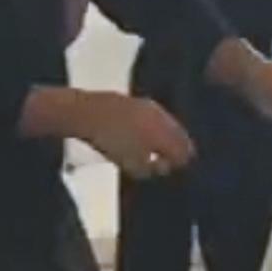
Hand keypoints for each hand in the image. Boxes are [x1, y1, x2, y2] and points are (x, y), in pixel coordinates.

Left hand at [80, 94, 195, 182]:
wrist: (86, 113)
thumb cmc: (111, 143)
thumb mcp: (133, 166)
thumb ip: (154, 168)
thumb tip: (165, 165)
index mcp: (166, 134)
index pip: (184, 150)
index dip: (183, 162)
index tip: (179, 169)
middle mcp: (163, 117)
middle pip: (179, 134)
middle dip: (180, 147)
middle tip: (177, 158)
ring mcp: (150, 106)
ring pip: (167, 123)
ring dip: (168, 135)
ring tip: (163, 147)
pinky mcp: (136, 101)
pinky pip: (154, 116)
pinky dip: (156, 126)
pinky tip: (148, 133)